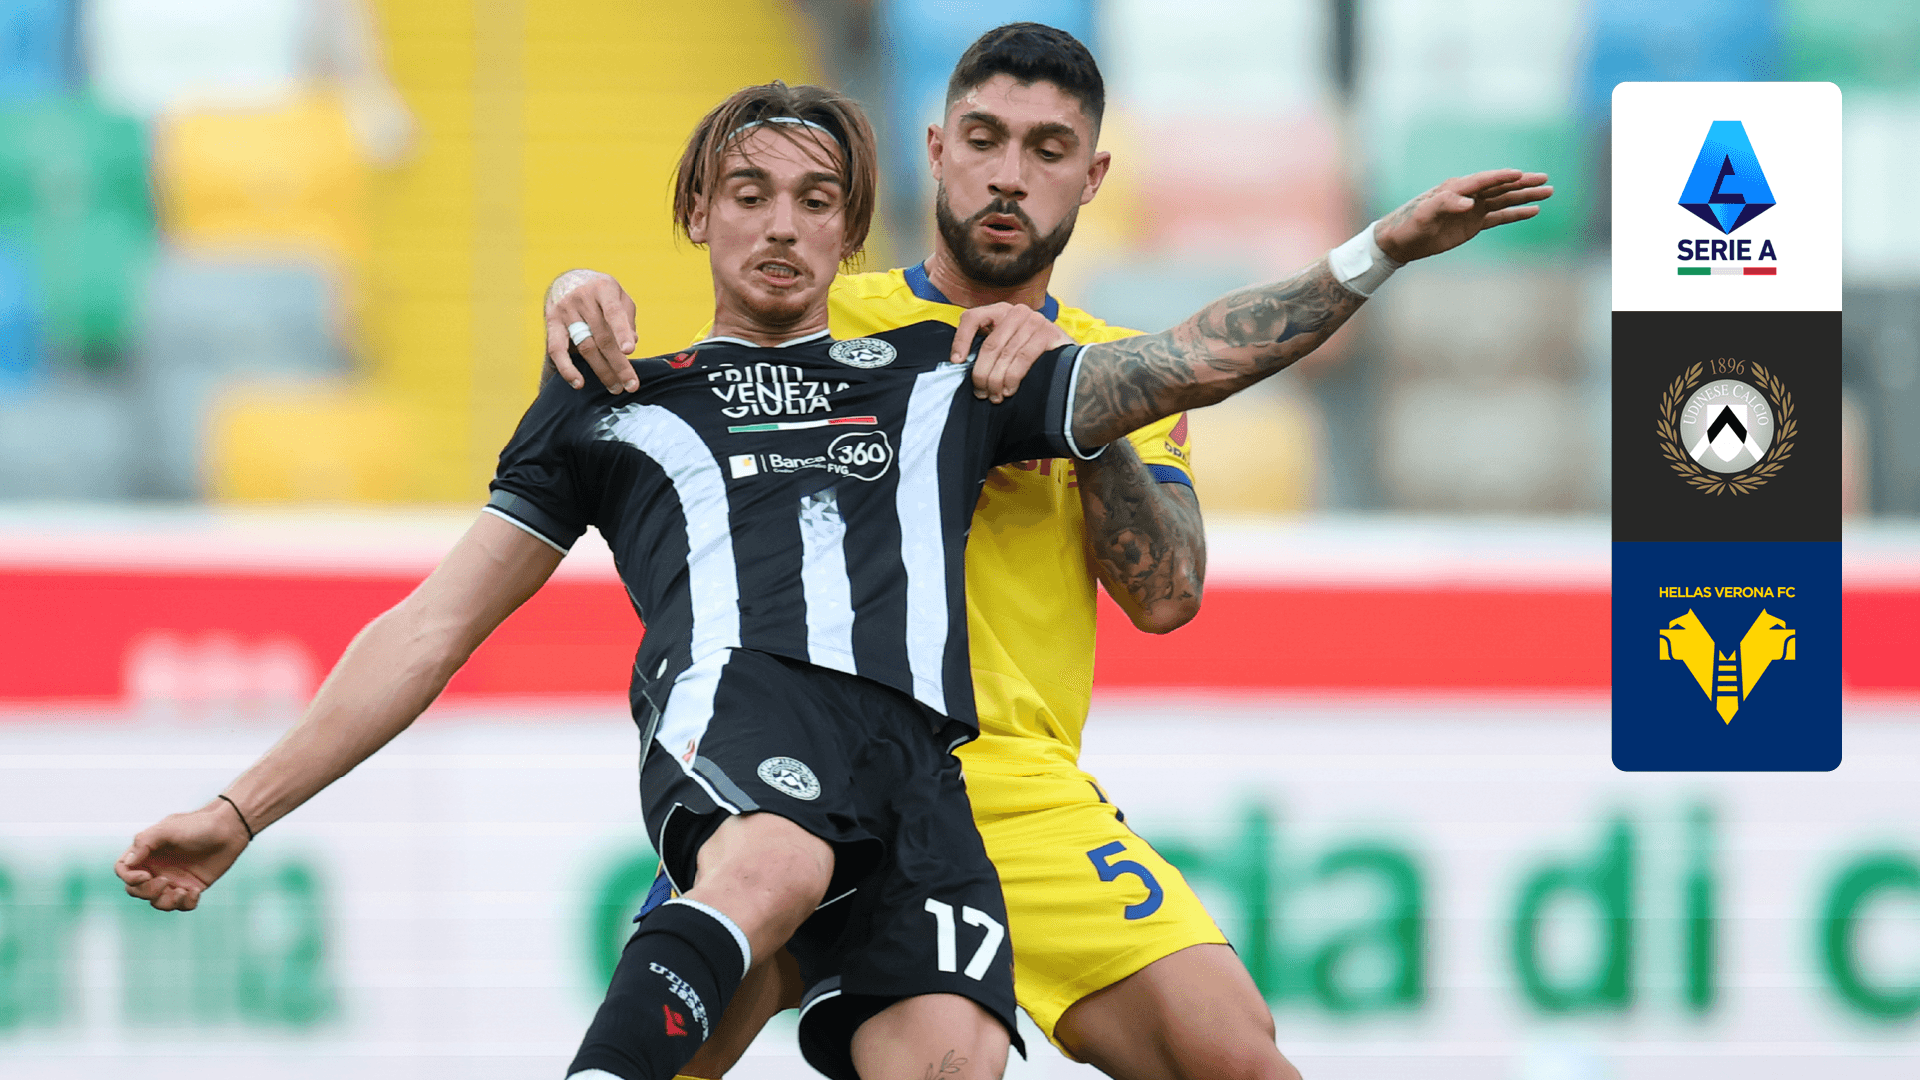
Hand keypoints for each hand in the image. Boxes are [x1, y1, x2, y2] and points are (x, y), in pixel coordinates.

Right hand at [116, 800, 250, 910]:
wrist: (229, 829)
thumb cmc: (198, 825)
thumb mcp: (168, 828)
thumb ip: (145, 842)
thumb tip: (128, 864)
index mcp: (146, 853)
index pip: (124, 870)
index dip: (129, 878)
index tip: (145, 875)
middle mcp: (156, 868)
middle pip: (136, 891)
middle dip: (147, 892)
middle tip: (166, 881)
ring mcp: (174, 879)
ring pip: (158, 902)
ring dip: (166, 902)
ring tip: (183, 891)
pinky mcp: (191, 887)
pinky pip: (182, 905)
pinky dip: (186, 903)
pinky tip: (195, 891)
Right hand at [545, 269, 639, 392]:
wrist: (567, 280)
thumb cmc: (601, 293)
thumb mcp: (619, 296)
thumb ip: (627, 317)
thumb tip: (633, 341)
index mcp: (603, 288)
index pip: (613, 312)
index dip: (621, 332)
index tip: (630, 351)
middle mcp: (582, 297)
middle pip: (602, 337)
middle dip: (618, 364)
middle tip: (631, 385)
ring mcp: (565, 310)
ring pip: (585, 346)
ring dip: (602, 370)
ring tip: (615, 388)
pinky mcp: (551, 322)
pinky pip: (556, 349)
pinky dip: (567, 368)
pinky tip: (578, 383)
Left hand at [951, 302, 1074, 403]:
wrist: (1070, 358)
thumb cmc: (1031, 353)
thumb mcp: (1006, 344)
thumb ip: (988, 347)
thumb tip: (960, 365)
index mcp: (1000, 311)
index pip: (972, 318)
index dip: (961, 340)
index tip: (957, 362)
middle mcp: (1016, 312)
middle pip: (989, 345)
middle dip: (981, 374)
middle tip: (980, 393)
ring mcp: (1034, 320)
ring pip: (1005, 354)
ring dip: (996, 380)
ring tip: (994, 397)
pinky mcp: (1048, 333)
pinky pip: (1023, 358)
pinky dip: (1013, 377)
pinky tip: (1009, 390)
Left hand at [1373, 169, 1553, 263]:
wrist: (1402, 240)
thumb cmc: (1410, 224)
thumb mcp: (1424, 214)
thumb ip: (1445, 204)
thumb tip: (1468, 203)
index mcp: (1455, 188)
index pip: (1483, 180)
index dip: (1501, 177)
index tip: (1520, 174)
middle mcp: (1468, 195)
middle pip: (1500, 186)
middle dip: (1523, 183)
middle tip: (1545, 179)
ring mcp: (1473, 209)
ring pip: (1504, 199)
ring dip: (1525, 196)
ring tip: (1548, 192)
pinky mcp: (1473, 223)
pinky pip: (1499, 216)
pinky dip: (1516, 213)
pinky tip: (1533, 211)